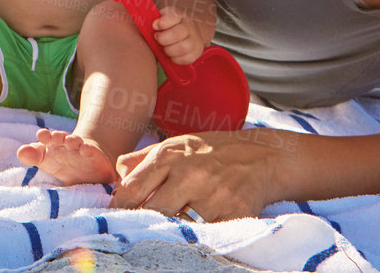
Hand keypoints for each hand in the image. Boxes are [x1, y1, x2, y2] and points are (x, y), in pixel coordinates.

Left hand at [111, 130, 288, 220]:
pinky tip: (196, 229)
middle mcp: (189, 174)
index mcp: (169, 156)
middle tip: (138, 228)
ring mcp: (212, 195)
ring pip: (178, 225)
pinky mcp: (233, 213)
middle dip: (143, 221)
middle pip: (153, 211)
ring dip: (171, 229)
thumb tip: (117, 174)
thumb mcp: (176, 144)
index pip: (132, 188)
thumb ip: (143, 158)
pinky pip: (207, 233)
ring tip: (169, 228)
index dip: (120, 207)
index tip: (116, 216)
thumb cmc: (212, 151)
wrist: (263, 155)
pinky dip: (199, 235)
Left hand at [152, 6, 208, 66]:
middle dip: (165, 38)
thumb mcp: (160, 18)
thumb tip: (136, 21)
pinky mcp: (197, 51)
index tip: (154, 26)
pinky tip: (171, 55)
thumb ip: (150, 19)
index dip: (163, 22)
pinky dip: (177, 59)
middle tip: (157, 39)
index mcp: (178, 15)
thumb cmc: (167, 27)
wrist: (187, 32)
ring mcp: (195, 38)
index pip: (173, 16)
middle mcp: (188, 25)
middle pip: (179, 32)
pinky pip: (188, 58)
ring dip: (170, 50)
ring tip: (164, 48)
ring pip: (184, 46)